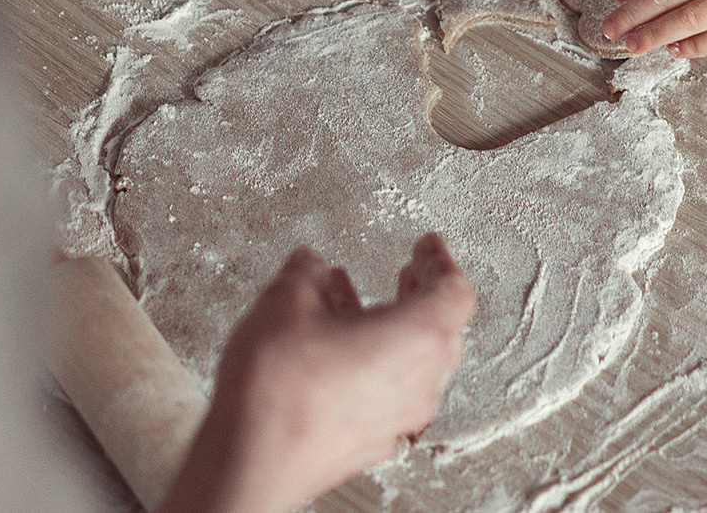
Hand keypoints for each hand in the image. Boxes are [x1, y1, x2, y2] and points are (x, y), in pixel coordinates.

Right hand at [159, 235, 475, 512]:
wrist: (252, 461)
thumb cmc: (280, 389)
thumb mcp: (286, 301)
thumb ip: (307, 272)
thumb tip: (310, 265)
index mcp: (418, 338)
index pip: (455, 292)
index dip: (441, 261)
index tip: (429, 246)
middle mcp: (419, 384)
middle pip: (441, 331)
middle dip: (421, 295)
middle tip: (409, 271)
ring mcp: (397, 419)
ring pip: (411, 364)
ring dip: (389, 326)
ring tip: (354, 299)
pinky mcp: (369, 442)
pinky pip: (385, 391)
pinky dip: (370, 359)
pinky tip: (331, 345)